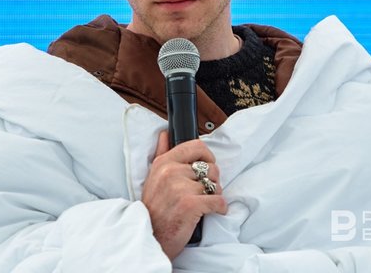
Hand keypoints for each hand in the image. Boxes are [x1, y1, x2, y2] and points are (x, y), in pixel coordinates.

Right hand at [142, 130, 227, 259]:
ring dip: (214, 196)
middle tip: (203, 192)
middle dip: (212, 181)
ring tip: (203, 203)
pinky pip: (218, 201)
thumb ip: (161, 153)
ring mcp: (180, 188)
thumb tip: (165, 134)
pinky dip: (220, 208)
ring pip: (215, 185)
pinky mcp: (190, 205)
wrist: (151, 237)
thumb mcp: (153, 177)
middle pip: (210, 168)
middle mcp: (170, 172)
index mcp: (163, 163)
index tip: (206, 167)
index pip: (196, 146)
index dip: (207, 157)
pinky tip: (211, 212)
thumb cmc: (155, 209)